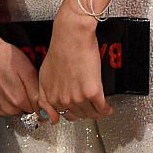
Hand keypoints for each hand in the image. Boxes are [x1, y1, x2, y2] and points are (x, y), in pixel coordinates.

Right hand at [0, 26, 41, 117]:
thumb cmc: (5, 57)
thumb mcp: (28, 71)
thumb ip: (38, 95)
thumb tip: (49, 115)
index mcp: (19, 100)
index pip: (37, 109)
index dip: (36, 97)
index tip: (29, 85)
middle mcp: (7, 108)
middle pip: (25, 110)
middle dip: (26, 98)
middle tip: (19, 82)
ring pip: (14, 111)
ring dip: (14, 100)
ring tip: (9, 83)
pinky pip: (3, 110)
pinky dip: (4, 102)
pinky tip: (1, 88)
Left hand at [37, 6, 111, 123]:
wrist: (72, 35)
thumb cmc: (60, 49)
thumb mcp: (45, 74)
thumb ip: (45, 97)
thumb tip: (51, 117)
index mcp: (51, 96)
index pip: (63, 115)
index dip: (72, 111)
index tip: (77, 110)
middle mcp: (63, 100)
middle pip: (78, 116)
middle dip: (84, 110)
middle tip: (89, 103)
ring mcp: (77, 98)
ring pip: (91, 115)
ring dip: (96, 111)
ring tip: (99, 104)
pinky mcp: (92, 93)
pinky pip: (102, 109)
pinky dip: (107, 109)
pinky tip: (108, 106)